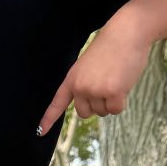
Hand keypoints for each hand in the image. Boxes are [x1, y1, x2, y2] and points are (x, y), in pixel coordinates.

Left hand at [35, 22, 152, 136]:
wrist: (126, 33)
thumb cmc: (111, 49)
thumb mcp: (88, 66)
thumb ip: (85, 85)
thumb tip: (92, 108)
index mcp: (72, 79)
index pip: (57, 103)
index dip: (49, 119)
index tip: (40, 132)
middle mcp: (80, 87)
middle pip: (85, 113)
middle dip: (97, 105)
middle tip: (106, 85)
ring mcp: (95, 90)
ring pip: (103, 112)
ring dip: (111, 100)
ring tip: (115, 78)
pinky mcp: (112, 93)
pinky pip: (116, 110)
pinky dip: (122, 101)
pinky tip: (123, 83)